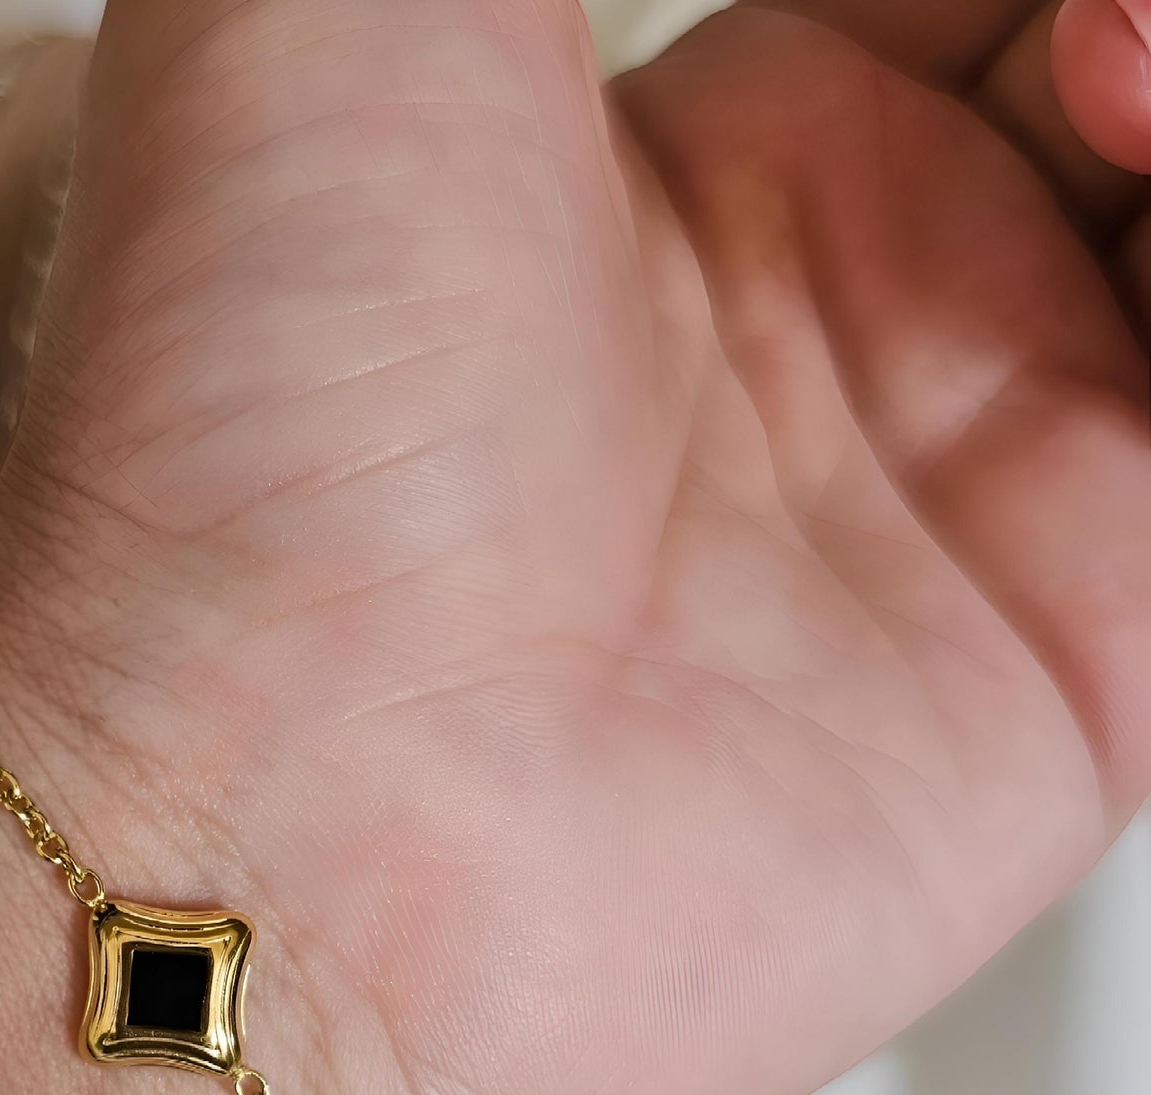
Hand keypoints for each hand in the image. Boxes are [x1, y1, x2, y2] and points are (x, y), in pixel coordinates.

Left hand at [0, 0, 1150, 1094]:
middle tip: (1088, 31)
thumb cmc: (245, 414)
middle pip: (1104, 90)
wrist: (290, 803)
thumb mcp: (321, 10)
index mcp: (679, 158)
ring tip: (1117, 76)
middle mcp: (833, 329)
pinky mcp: (1077, 671)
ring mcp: (961, 496)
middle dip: (1126, 20)